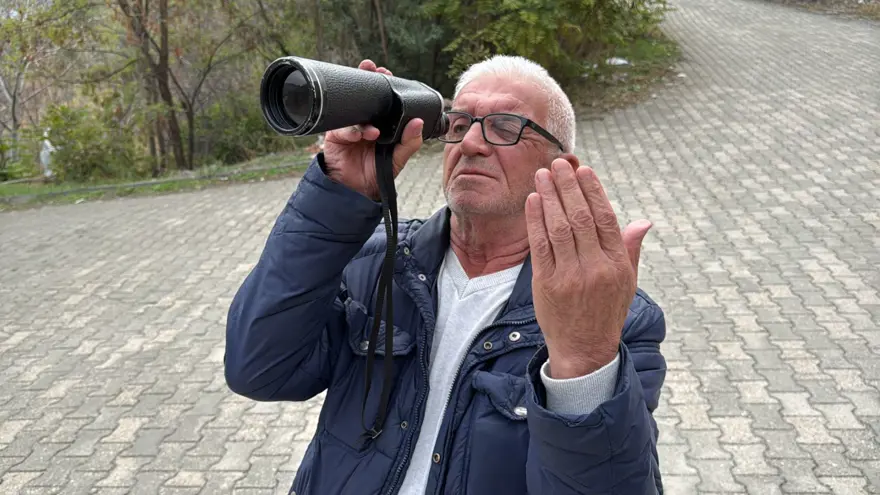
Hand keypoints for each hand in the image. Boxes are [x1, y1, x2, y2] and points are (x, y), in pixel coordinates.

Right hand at [322, 59, 423, 200]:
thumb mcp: (398, 158)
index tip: (386, 73)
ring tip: (372, 130)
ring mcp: (349, 127)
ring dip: (361, 111)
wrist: (356, 189)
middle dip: (366, 81)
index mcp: (381, 122)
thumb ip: (410, 142)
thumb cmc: (377, 172)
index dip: (383, 84)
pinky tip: (357, 137)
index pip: (382, 99)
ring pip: (352, 110)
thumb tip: (418, 122)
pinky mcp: (336, 136)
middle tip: (370, 69)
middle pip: (364, 96)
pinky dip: (350, 131)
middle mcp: (365, 121)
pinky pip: (341, 129)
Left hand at [525, 159, 652, 378]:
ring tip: (543, 175)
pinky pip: (540, 245)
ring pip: (558, 227)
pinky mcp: (546, 283)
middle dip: (568, 186)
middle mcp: (594, 268)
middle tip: (559, 164)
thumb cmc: (606, 311)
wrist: (584, 349)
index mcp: (616, 264)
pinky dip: (535, 220)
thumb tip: (644, 222)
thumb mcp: (627, 282)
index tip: (584, 170)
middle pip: (580, 217)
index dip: (594, 191)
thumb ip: (630, 249)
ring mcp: (569, 276)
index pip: (605, 218)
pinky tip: (533, 201)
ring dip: (549, 197)